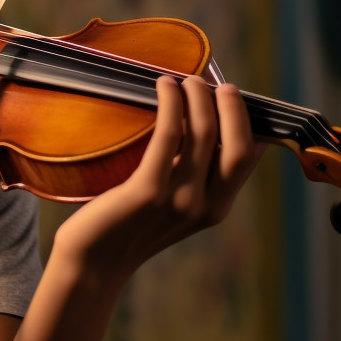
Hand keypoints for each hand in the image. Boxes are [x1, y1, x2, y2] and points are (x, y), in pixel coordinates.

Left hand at [52, 75, 261, 285]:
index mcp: (215, 209)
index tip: (233, 97)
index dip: (245, 122)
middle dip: (232, 108)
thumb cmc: (128, 222)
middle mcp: (204, 207)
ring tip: (188, 80)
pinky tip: (164, 86)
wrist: (94, 260)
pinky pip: (168, 136)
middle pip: (236, 146)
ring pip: (204, 135)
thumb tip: (208, 126)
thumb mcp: (172, 201)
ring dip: (199, 98)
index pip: (246, 159)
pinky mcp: (147, 192)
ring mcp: (178, 201)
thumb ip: (193, 174)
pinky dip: (171, 104)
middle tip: (217, 84)